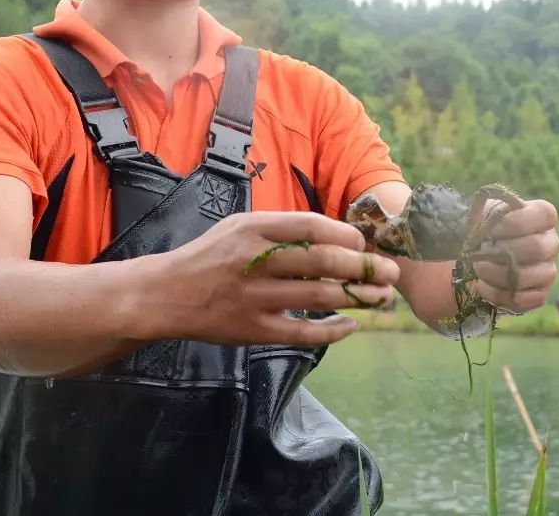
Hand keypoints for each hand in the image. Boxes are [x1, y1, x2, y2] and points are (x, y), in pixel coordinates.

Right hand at [159, 211, 400, 346]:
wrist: (167, 294)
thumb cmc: (210, 256)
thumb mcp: (239, 226)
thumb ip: (281, 228)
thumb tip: (335, 237)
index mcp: (253, 228)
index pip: (311, 226)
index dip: (345, 235)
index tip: (363, 244)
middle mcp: (255, 260)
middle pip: (323, 261)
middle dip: (365, 267)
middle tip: (391, 272)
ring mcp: (255, 297)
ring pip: (319, 296)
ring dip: (358, 297)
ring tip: (382, 297)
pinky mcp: (254, 330)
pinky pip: (303, 331)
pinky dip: (332, 329)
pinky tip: (352, 324)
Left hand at [471, 199, 558, 313]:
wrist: (480, 254)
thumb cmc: (486, 228)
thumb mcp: (484, 213)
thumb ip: (488, 213)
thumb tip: (488, 226)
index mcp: (543, 217)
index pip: (544, 214)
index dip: (516, 222)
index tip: (491, 230)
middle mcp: (551, 243)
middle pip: (538, 247)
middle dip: (503, 252)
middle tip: (479, 253)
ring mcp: (548, 270)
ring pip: (531, 275)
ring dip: (497, 274)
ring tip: (478, 268)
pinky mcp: (540, 293)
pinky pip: (524, 299)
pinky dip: (498, 294)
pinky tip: (482, 286)